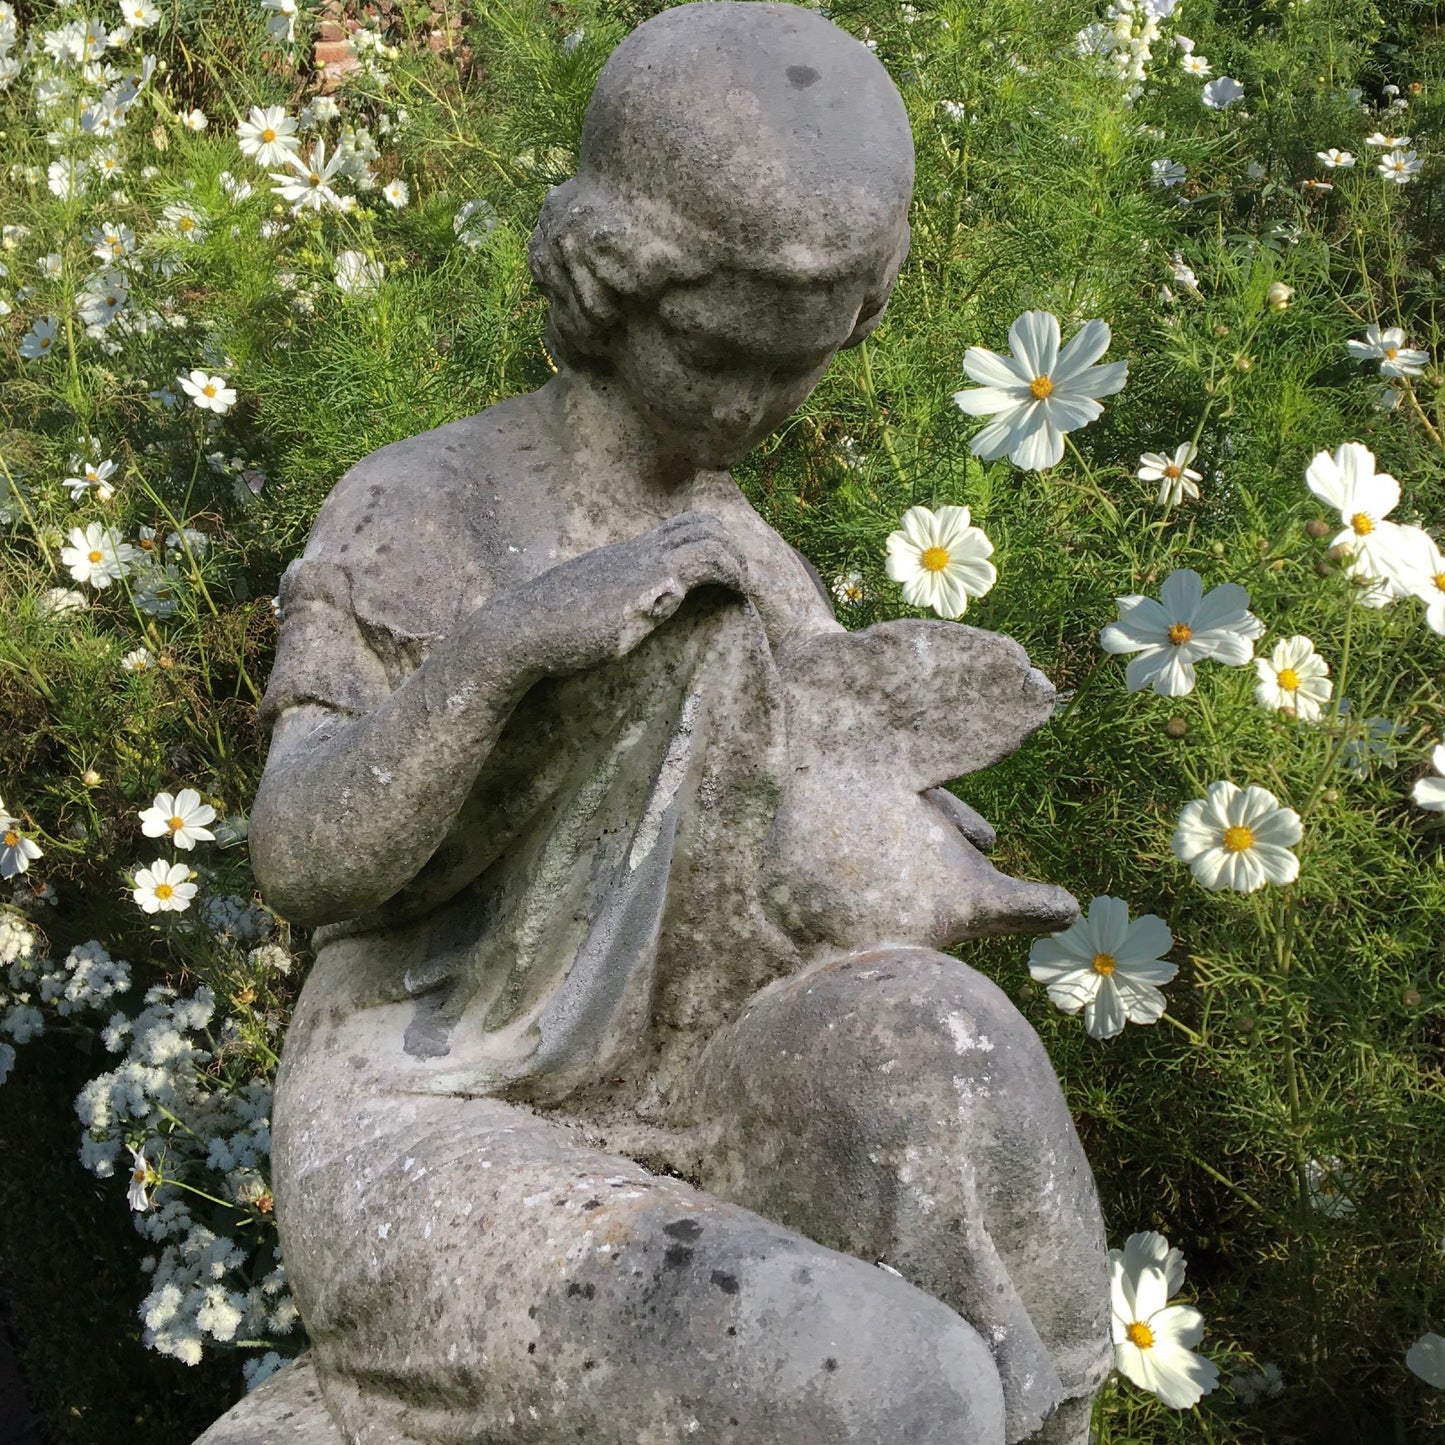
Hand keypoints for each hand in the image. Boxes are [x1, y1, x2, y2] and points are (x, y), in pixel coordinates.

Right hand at [484, 511, 750, 674]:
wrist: (523, 630)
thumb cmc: (548, 630)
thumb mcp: (586, 611)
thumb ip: (612, 605)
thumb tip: (628, 616)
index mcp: (622, 556)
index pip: (675, 528)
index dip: (705, 542)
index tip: (719, 574)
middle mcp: (636, 551)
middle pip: (696, 522)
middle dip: (727, 545)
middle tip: (740, 580)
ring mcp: (644, 563)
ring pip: (708, 535)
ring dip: (735, 560)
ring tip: (744, 587)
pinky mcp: (652, 584)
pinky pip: (706, 561)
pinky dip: (731, 571)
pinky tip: (736, 594)